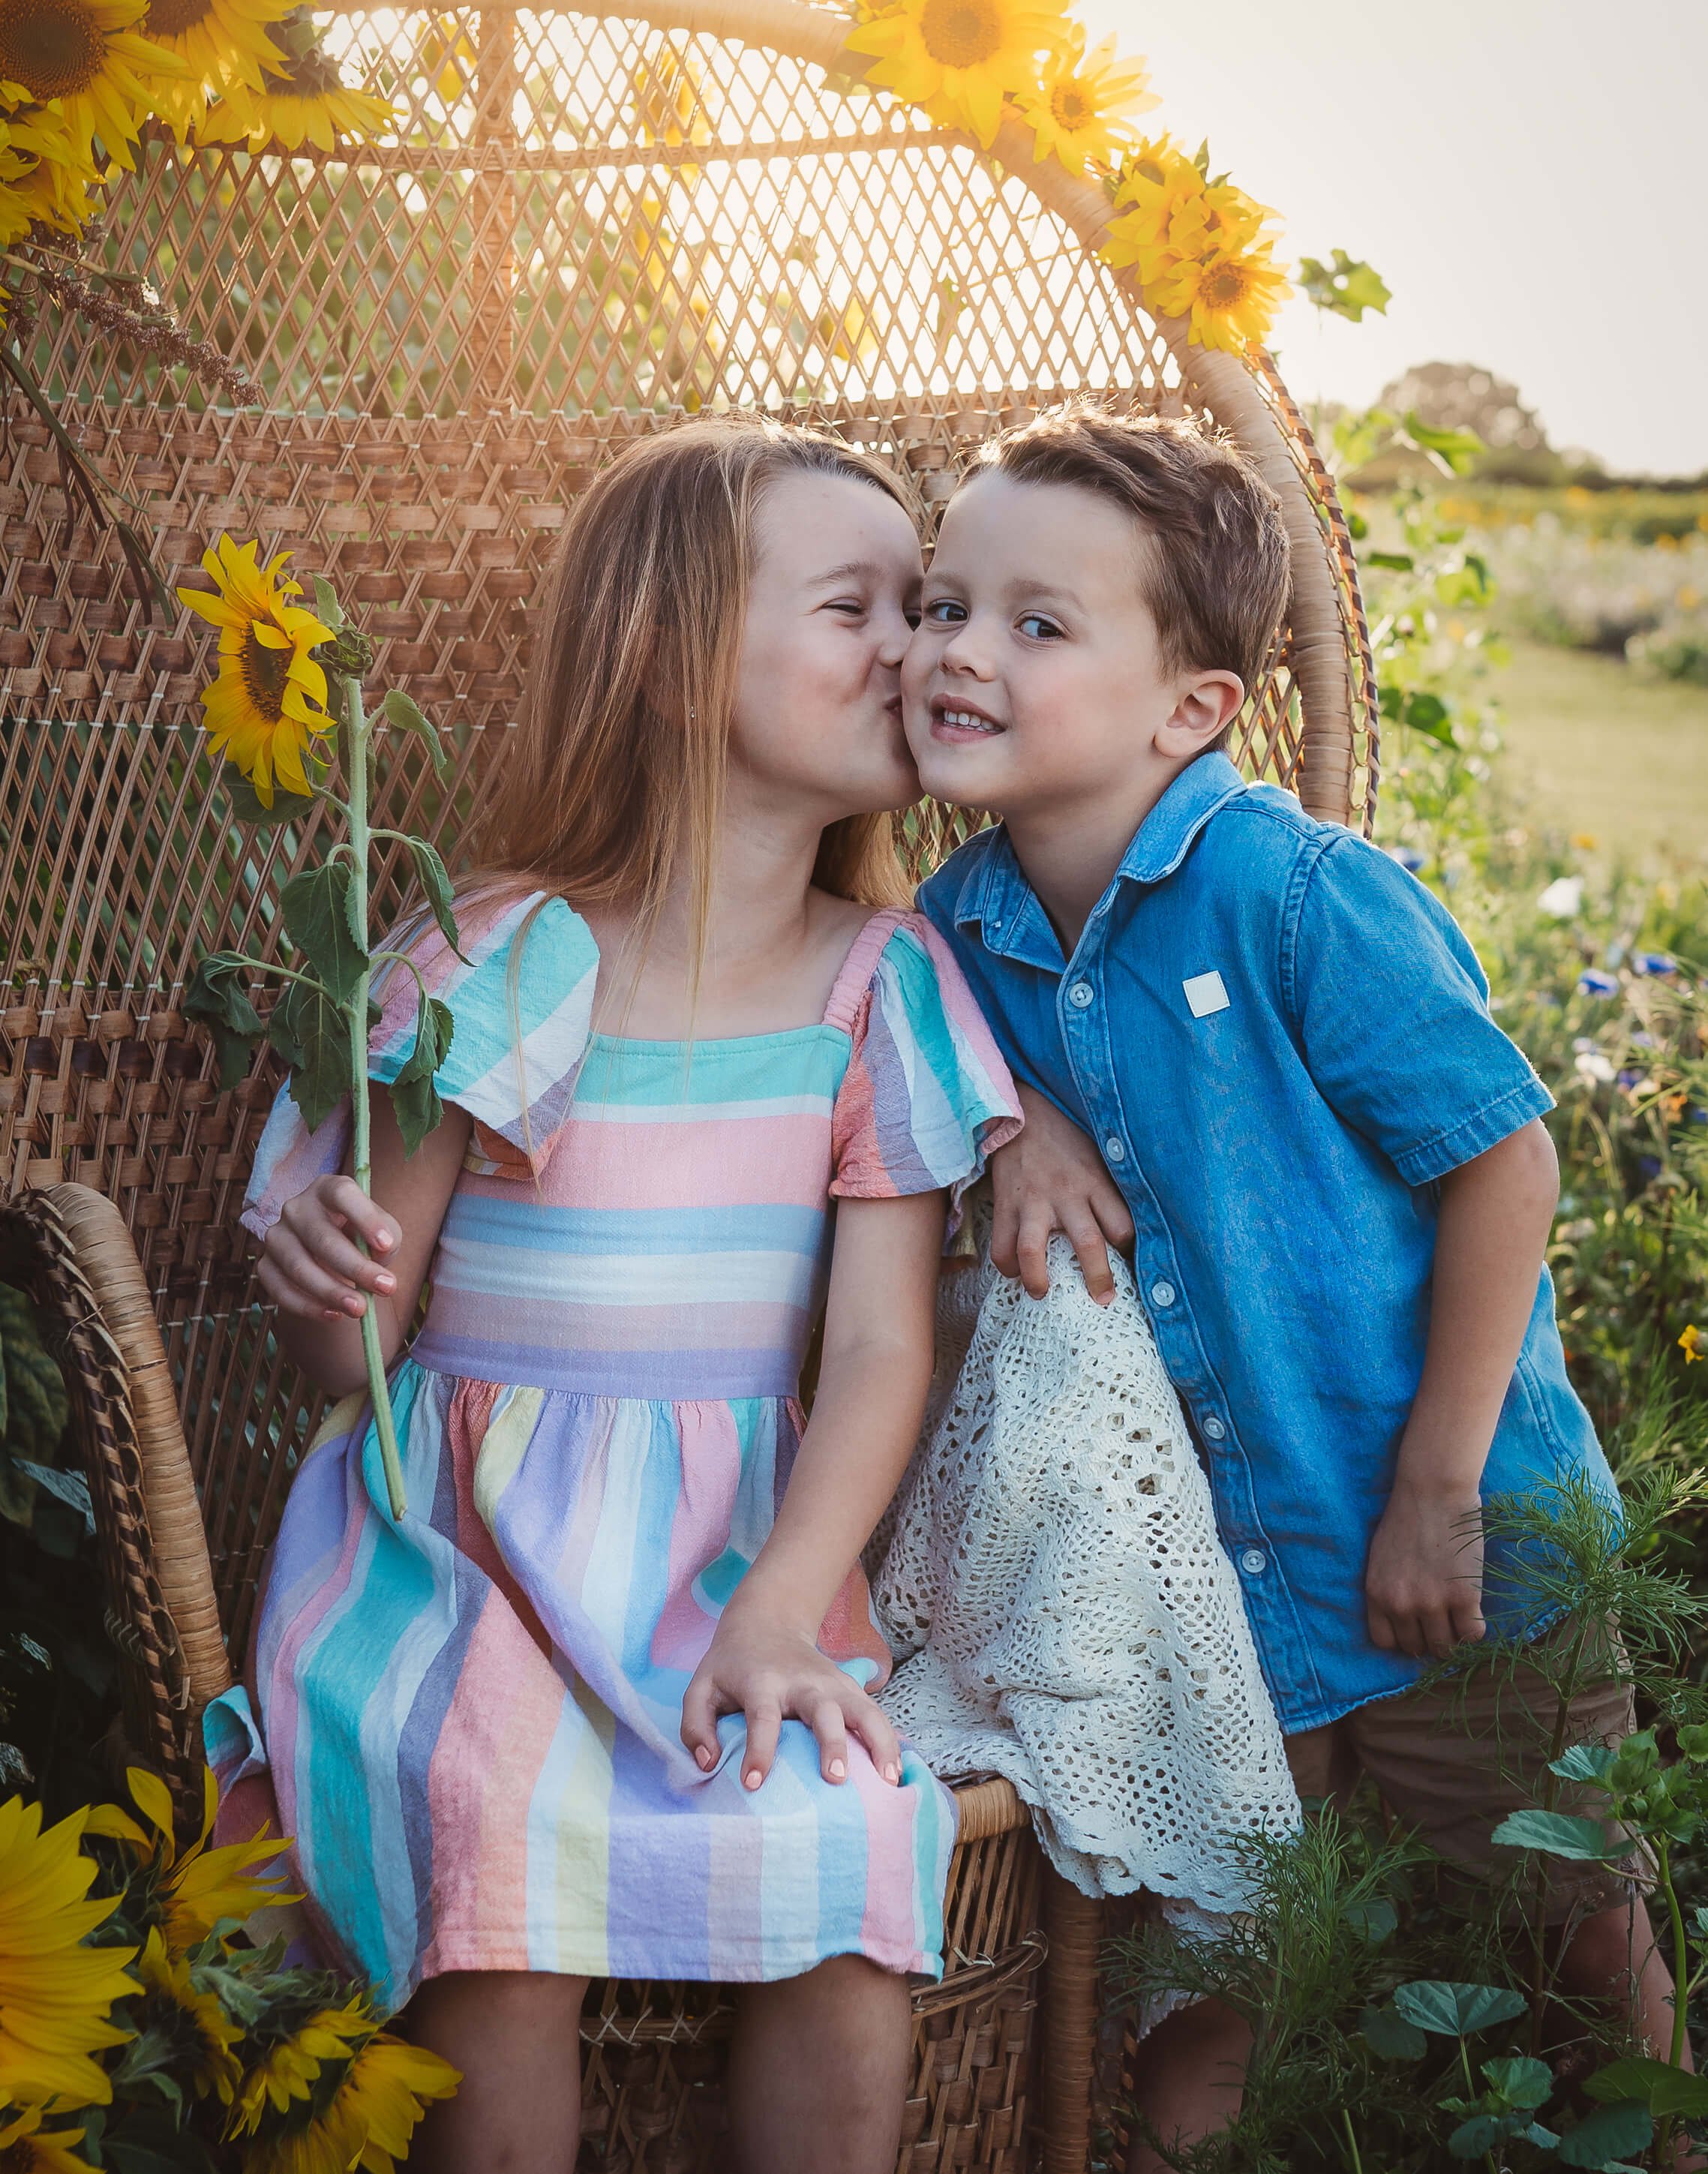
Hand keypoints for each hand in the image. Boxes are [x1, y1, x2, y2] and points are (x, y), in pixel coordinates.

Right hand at [255, 1174, 401, 1322]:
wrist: (331, 1258)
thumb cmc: (361, 1238)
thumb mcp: (382, 1232)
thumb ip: (388, 1239)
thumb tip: (380, 1254)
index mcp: (328, 1189)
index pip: (342, 1194)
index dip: (365, 1218)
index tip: (387, 1245)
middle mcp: (297, 1208)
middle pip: (322, 1238)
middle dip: (356, 1267)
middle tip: (385, 1288)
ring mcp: (276, 1236)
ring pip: (299, 1267)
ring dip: (331, 1291)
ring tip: (360, 1309)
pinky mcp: (265, 1265)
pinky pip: (280, 1289)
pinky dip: (308, 1306)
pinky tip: (334, 1315)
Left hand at [680, 1605, 902, 1791]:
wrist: (767, 1622)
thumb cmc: (732, 1667)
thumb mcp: (701, 1687)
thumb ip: (695, 1726)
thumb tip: (709, 1764)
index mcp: (763, 1683)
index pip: (762, 1717)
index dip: (759, 1749)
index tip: (755, 1782)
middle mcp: (803, 1682)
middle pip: (823, 1710)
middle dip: (832, 1743)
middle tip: (836, 1779)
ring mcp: (833, 1683)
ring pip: (863, 1710)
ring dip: (877, 1743)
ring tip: (888, 1782)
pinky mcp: (852, 1688)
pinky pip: (877, 1715)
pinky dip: (890, 1741)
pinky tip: (897, 1772)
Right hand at [990, 1084, 1134, 1302]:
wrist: (1023, 1111)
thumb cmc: (1066, 1137)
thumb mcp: (1098, 1156)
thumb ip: (1110, 1189)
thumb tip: (1124, 1230)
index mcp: (1095, 1181)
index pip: (1122, 1225)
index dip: (1130, 1249)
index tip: (1130, 1262)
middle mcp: (1067, 1194)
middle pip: (1088, 1244)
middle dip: (1098, 1278)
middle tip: (1103, 1300)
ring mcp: (1032, 1201)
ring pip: (1033, 1249)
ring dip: (1038, 1279)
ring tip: (1042, 1294)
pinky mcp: (1005, 1203)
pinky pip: (1001, 1244)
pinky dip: (1006, 1264)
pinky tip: (1014, 1270)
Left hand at [1365, 1483, 1486, 1658]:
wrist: (1433, 1491)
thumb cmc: (1406, 1517)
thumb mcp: (1380, 1558)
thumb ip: (1387, 1589)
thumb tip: (1403, 1620)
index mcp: (1376, 1594)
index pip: (1385, 1642)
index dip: (1404, 1640)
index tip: (1416, 1630)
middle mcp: (1401, 1604)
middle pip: (1418, 1647)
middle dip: (1430, 1639)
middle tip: (1443, 1624)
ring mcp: (1433, 1603)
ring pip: (1446, 1647)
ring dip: (1454, 1639)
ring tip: (1458, 1620)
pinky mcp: (1464, 1597)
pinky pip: (1473, 1635)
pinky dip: (1475, 1630)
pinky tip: (1473, 1612)